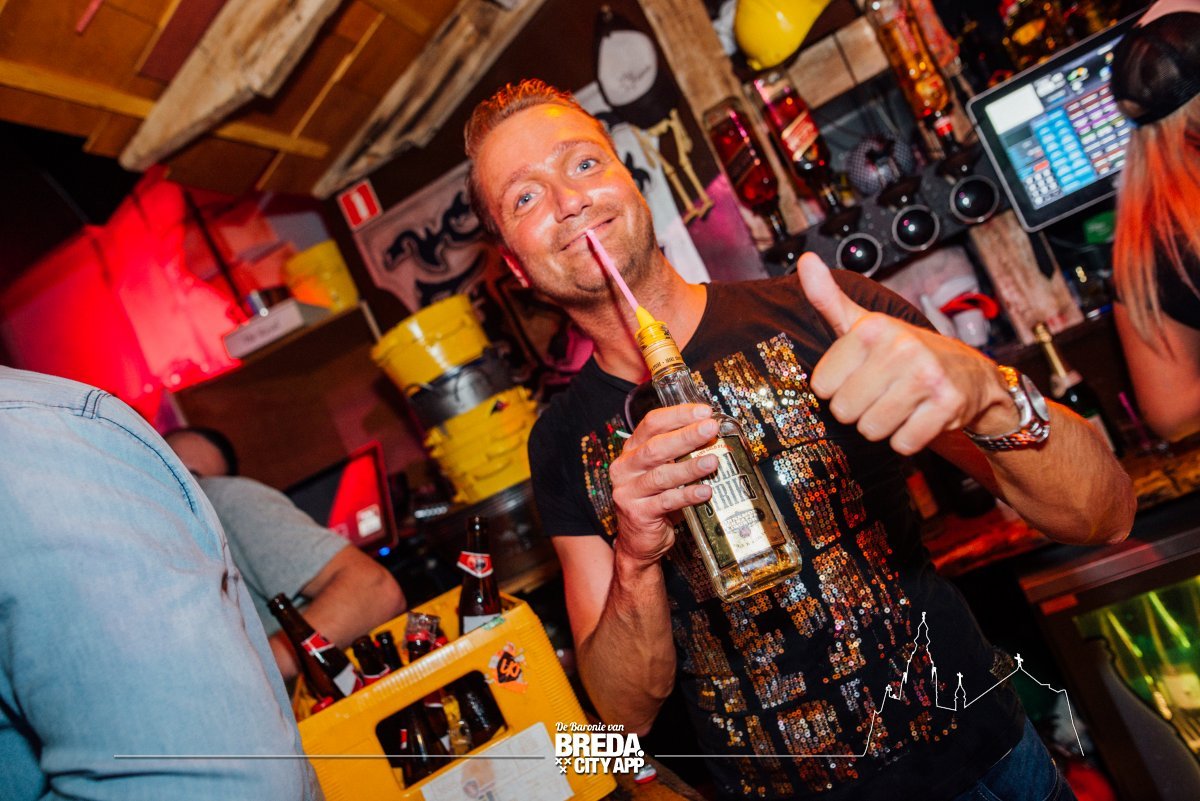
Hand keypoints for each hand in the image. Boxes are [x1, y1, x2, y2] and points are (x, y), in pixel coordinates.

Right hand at [609, 404, 720, 563]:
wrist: (638, 541)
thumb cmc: (656, 500)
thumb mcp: (663, 472)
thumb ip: (680, 455)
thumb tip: (714, 436)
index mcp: (632, 451)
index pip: (651, 424)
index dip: (677, 415)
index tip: (703, 411)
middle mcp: (626, 468)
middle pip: (655, 447)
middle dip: (685, 436)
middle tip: (709, 428)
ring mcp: (629, 492)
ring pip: (661, 475)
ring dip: (689, 467)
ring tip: (712, 461)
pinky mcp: (638, 514)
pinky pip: (666, 502)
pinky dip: (687, 495)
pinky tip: (704, 491)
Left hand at [798, 253, 1015, 454]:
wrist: (971, 374)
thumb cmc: (904, 351)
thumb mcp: (864, 324)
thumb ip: (829, 299)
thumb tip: (805, 261)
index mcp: (872, 328)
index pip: (821, 386)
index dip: (838, 388)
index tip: (859, 376)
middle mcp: (900, 348)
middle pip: (844, 411)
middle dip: (859, 410)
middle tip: (880, 394)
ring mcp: (926, 377)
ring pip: (871, 430)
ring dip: (882, 426)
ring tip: (899, 405)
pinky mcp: (948, 406)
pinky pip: (902, 444)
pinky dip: (907, 439)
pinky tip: (918, 418)